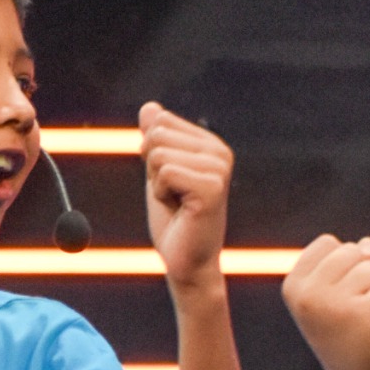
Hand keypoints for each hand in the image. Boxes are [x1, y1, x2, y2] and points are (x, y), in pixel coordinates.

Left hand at [142, 102, 231, 290]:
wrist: (186, 262)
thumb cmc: (174, 220)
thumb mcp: (158, 172)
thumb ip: (155, 139)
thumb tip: (149, 106)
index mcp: (211, 144)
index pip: (160, 121)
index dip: (151, 153)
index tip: (170, 182)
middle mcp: (220, 152)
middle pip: (157, 133)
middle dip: (152, 167)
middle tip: (173, 195)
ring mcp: (219, 169)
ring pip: (159, 153)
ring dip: (157, 183)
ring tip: (178, 203)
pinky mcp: (212, 188)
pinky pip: (165, 172)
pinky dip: (162, 194)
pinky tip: (180, 210)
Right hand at [283, 234, 369, 369]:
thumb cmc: (350, 332)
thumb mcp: (339, 289)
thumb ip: (353, 256)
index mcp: (294, 287)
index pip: (329, 243)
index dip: (345, 265)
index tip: (338, 298)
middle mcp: (309, 295)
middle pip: (352, 251)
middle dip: (364, 276)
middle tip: (356, 311)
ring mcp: (337, 305)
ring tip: (368, 320)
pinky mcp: (368, 314)